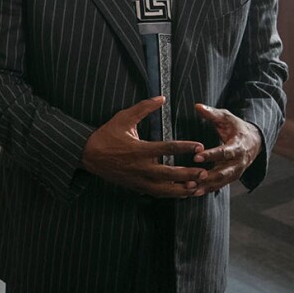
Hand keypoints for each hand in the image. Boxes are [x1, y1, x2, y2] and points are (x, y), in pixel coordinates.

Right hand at [81, 97, 206, 197]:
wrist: (88, 155)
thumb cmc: (106, 135)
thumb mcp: (123, 118)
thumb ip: (143, 108)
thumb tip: (161, 97)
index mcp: (139, 149)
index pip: (167, 149)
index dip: (185, 147)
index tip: (199, 146)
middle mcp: (140, 167)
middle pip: (169, 173)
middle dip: (189, 173)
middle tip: (204, 171)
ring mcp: (138, 179)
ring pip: (164, 189)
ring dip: (182, 189)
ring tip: (197, 186)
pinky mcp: (136, 186)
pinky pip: (156, 193)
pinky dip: (171, 194)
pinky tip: (183, 193)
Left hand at [191, 104, 261, 195]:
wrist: (253, 142)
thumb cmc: (236, 127)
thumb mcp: (227, 118)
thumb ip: (212, 113)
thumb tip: (198, 106)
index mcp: (239, 147)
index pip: (225, 152)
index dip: (211, 155)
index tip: (196, 156)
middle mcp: (239, 162)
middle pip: (224, 172)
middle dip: (208, 176)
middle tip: (191, 178)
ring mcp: (235, 172)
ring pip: (221, 182)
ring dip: (205, 186)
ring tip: (188, 189)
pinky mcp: (230, 178)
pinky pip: (218, 186)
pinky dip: (206, 190)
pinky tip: (191, 193)